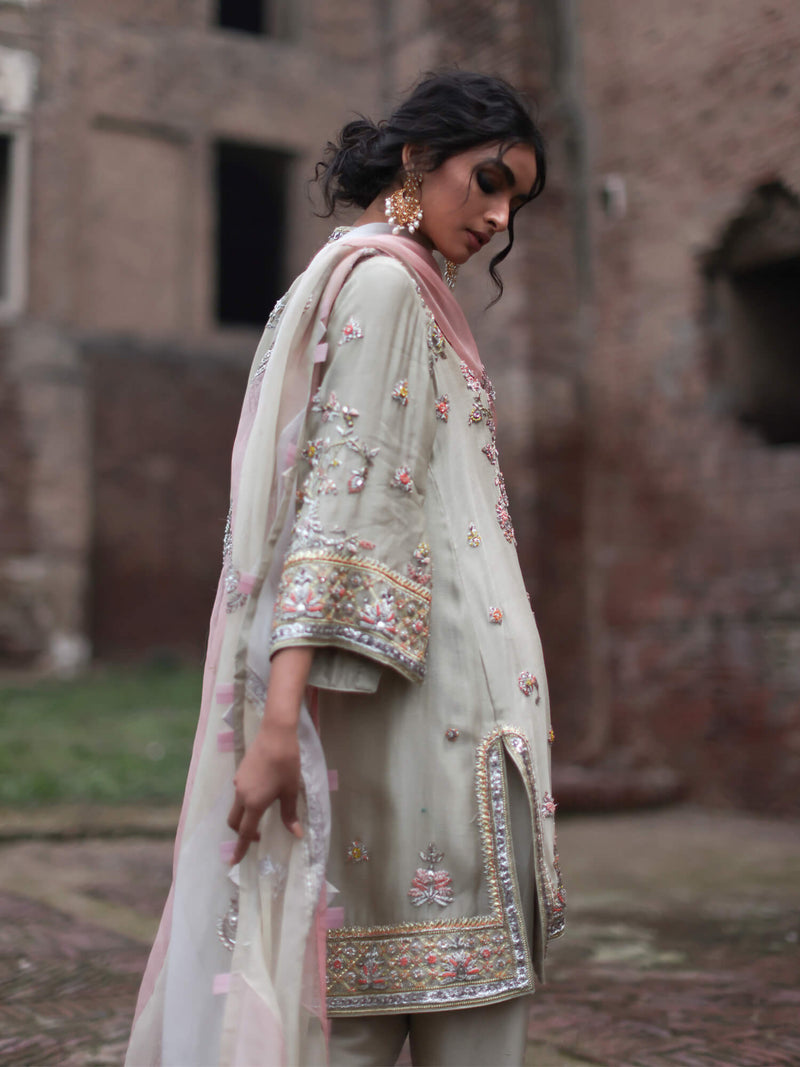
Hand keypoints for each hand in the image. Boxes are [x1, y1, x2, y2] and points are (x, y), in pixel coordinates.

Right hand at [226, 721, 302, 864]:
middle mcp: (241, 794)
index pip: (245, 832)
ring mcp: (239, 781)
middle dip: (241, 833)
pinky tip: (262, 791)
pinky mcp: (241, 771)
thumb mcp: (291, 791)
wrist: (276, 734)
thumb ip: (290, 814)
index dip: (241, 848)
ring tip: (262, 813)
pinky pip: (240, 792)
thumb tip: (295, 835)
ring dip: (244, 815)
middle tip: (256, 837)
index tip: (234, 861)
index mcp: (254, 803)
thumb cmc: (286, 763)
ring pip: (236, 806)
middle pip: (235, 821)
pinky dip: (246, 800)